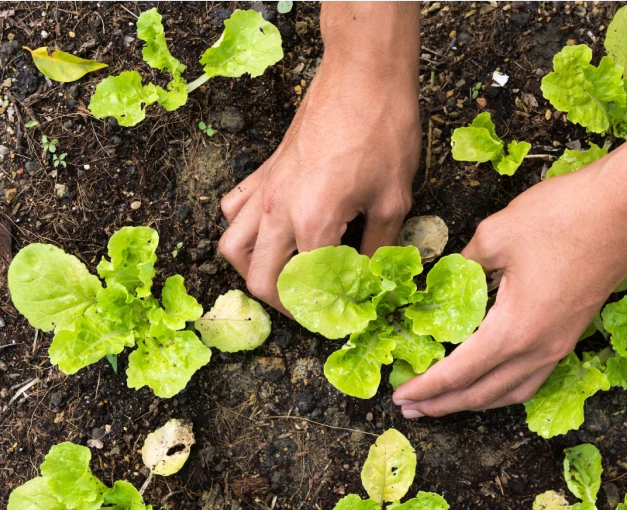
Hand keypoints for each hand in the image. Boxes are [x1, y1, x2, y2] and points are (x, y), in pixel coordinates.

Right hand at [218, 54, 420, 314]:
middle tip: (310, 307)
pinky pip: (235, 209)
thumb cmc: (384, 131)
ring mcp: (265, 189)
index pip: (306, 287)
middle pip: (260, 279)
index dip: (324, 311)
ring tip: (281, 276)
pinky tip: (269, 232)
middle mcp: (279, 211)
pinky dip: (243, 229)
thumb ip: (379, 247)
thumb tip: (371, 278)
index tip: (341, 316)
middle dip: (283, 304)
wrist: (363, 74)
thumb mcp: (394, 199)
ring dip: (252, 270)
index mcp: (313, 223)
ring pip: (232, 247)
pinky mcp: (264, 170)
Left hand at [394, 41, 626, 417]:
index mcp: (514, 330)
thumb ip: (463, 264)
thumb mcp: (495, 234)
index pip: (458, 373)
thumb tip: (446, 278)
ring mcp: (560, 344)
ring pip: (511, 392)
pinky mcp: (572, 333)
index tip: (399, 396)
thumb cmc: (564, 216)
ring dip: (474, 402)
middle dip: (443, 404)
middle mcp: (539, 349)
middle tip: (409, 408)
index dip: (426, 388)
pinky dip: (503, 389)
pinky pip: (532, 378)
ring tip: (444, 403)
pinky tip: (491, 382)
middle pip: (482, 393)